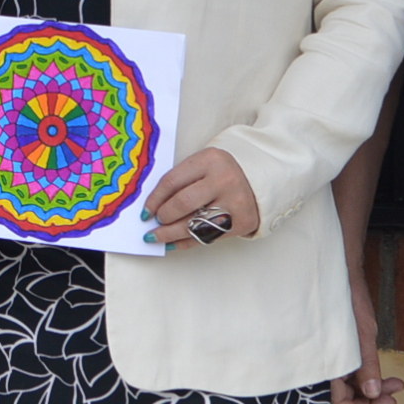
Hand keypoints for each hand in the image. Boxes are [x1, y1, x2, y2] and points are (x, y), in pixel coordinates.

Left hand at [142, 147, 261, 247]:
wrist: (258, 181)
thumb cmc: (220, 174)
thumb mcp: (202, 166)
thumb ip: (180, 181)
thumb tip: (152, 208)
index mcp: (210, 160)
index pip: (172, 181)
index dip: (154, 200)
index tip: (145, 211)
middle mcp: (224, 180)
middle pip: (183, 203)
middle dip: (163, 216)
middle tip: (154, 222)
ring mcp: (234, 202)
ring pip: (194, 224)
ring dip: (169, 234)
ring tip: (155, 237)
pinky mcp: (241, 222)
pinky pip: (207, 237)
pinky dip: (185, 242)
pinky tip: (172, 243)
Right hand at [330, 267, 403, 403]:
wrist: (340, 272)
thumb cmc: (348, 299)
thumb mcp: (363, 333)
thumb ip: (366, 364)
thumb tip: (372, 392)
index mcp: (326, 362)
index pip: (336, 401)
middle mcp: (326, 364)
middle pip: (345, 398)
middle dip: (370, 403)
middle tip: (393, 401)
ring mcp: (334, 358)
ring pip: (352, 387)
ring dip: (374, 391)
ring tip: (397, 387)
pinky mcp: (341, 351)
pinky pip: (354, 374)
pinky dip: (371, 378)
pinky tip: (390, 379)